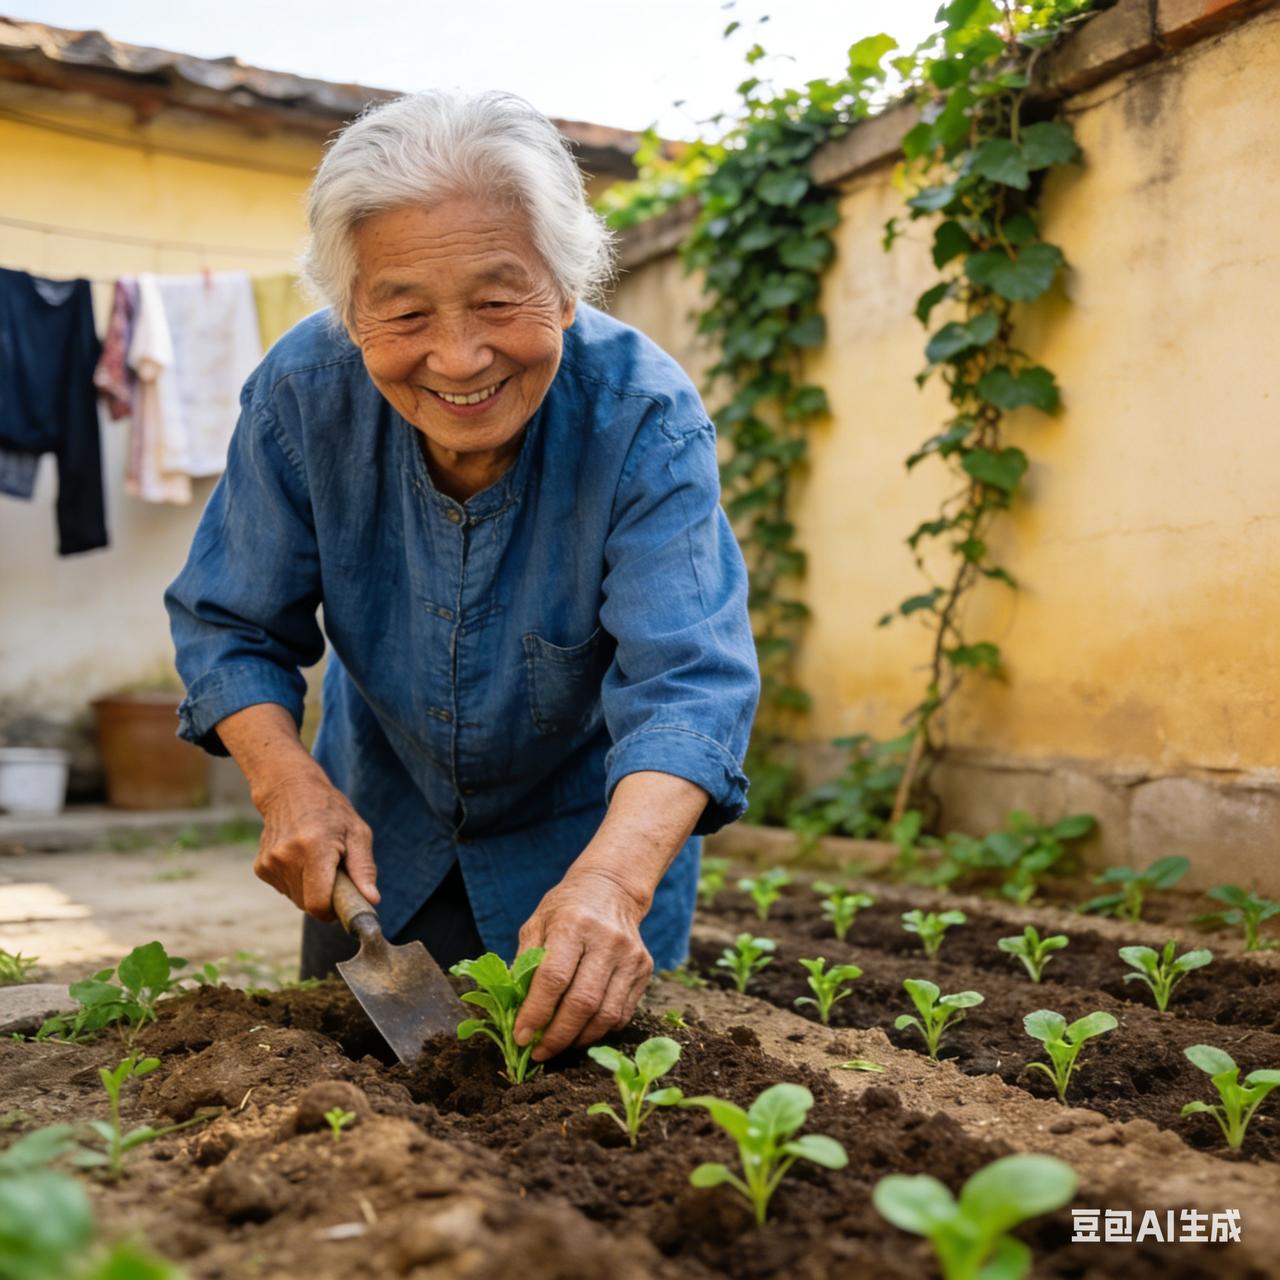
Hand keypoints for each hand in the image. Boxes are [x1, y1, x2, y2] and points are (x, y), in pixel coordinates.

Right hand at [253, 771, 378, 920]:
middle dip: (325, 897)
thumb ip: (364, 868)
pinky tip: (301, 859)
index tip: (344, 900)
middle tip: (334, 872)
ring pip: (296, 899)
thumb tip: (371, 900)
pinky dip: (297, 882)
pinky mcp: (261, 867)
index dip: (333, 910)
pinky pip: (285, 890)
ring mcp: (270, 862)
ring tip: (317, 860)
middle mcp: (286, 857)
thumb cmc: (331, 811)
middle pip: (308, 905)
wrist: (290, 790)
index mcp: (314, 847)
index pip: (318, 903)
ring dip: (311, 888)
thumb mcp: (357, 833)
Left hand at [513, 868, 654, 1060]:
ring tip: (559, 1045)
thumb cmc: (566, 909)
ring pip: (606, 1014)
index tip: (521, 1037)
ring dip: (579, 1039)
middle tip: (539, 1053)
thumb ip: (525, 963)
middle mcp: (606, 940)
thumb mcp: (537, 924)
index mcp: (573, 925)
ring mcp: (630, 956)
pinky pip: (622, 1013)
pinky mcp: (645, 968)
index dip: (536, 1013)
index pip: (554, 978)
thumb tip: (514, 1010)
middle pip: (582, 1002)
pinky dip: (600, 1029)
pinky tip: (582, 1030)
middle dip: (557, 1036)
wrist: (612, 889)